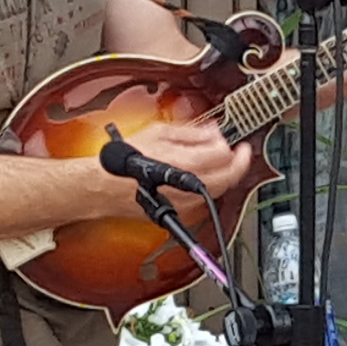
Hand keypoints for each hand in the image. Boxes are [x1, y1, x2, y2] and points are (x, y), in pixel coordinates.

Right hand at [117, 111, 251, 203]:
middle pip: (229, 177)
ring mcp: (187, 203)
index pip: (225, 155)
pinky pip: (204, 200)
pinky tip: (204, 176)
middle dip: (238, 163)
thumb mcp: (160, 133)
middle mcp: (190, 187)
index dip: (232, 146)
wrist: (106, 186)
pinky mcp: (181, 212)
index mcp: (187, 163)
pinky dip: (210, 187)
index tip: (236, 142)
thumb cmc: (126, 160)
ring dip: (225, 175)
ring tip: (222, 162)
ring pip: (219, 190)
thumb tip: (212, 133)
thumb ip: (192, 133)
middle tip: (240, 153)